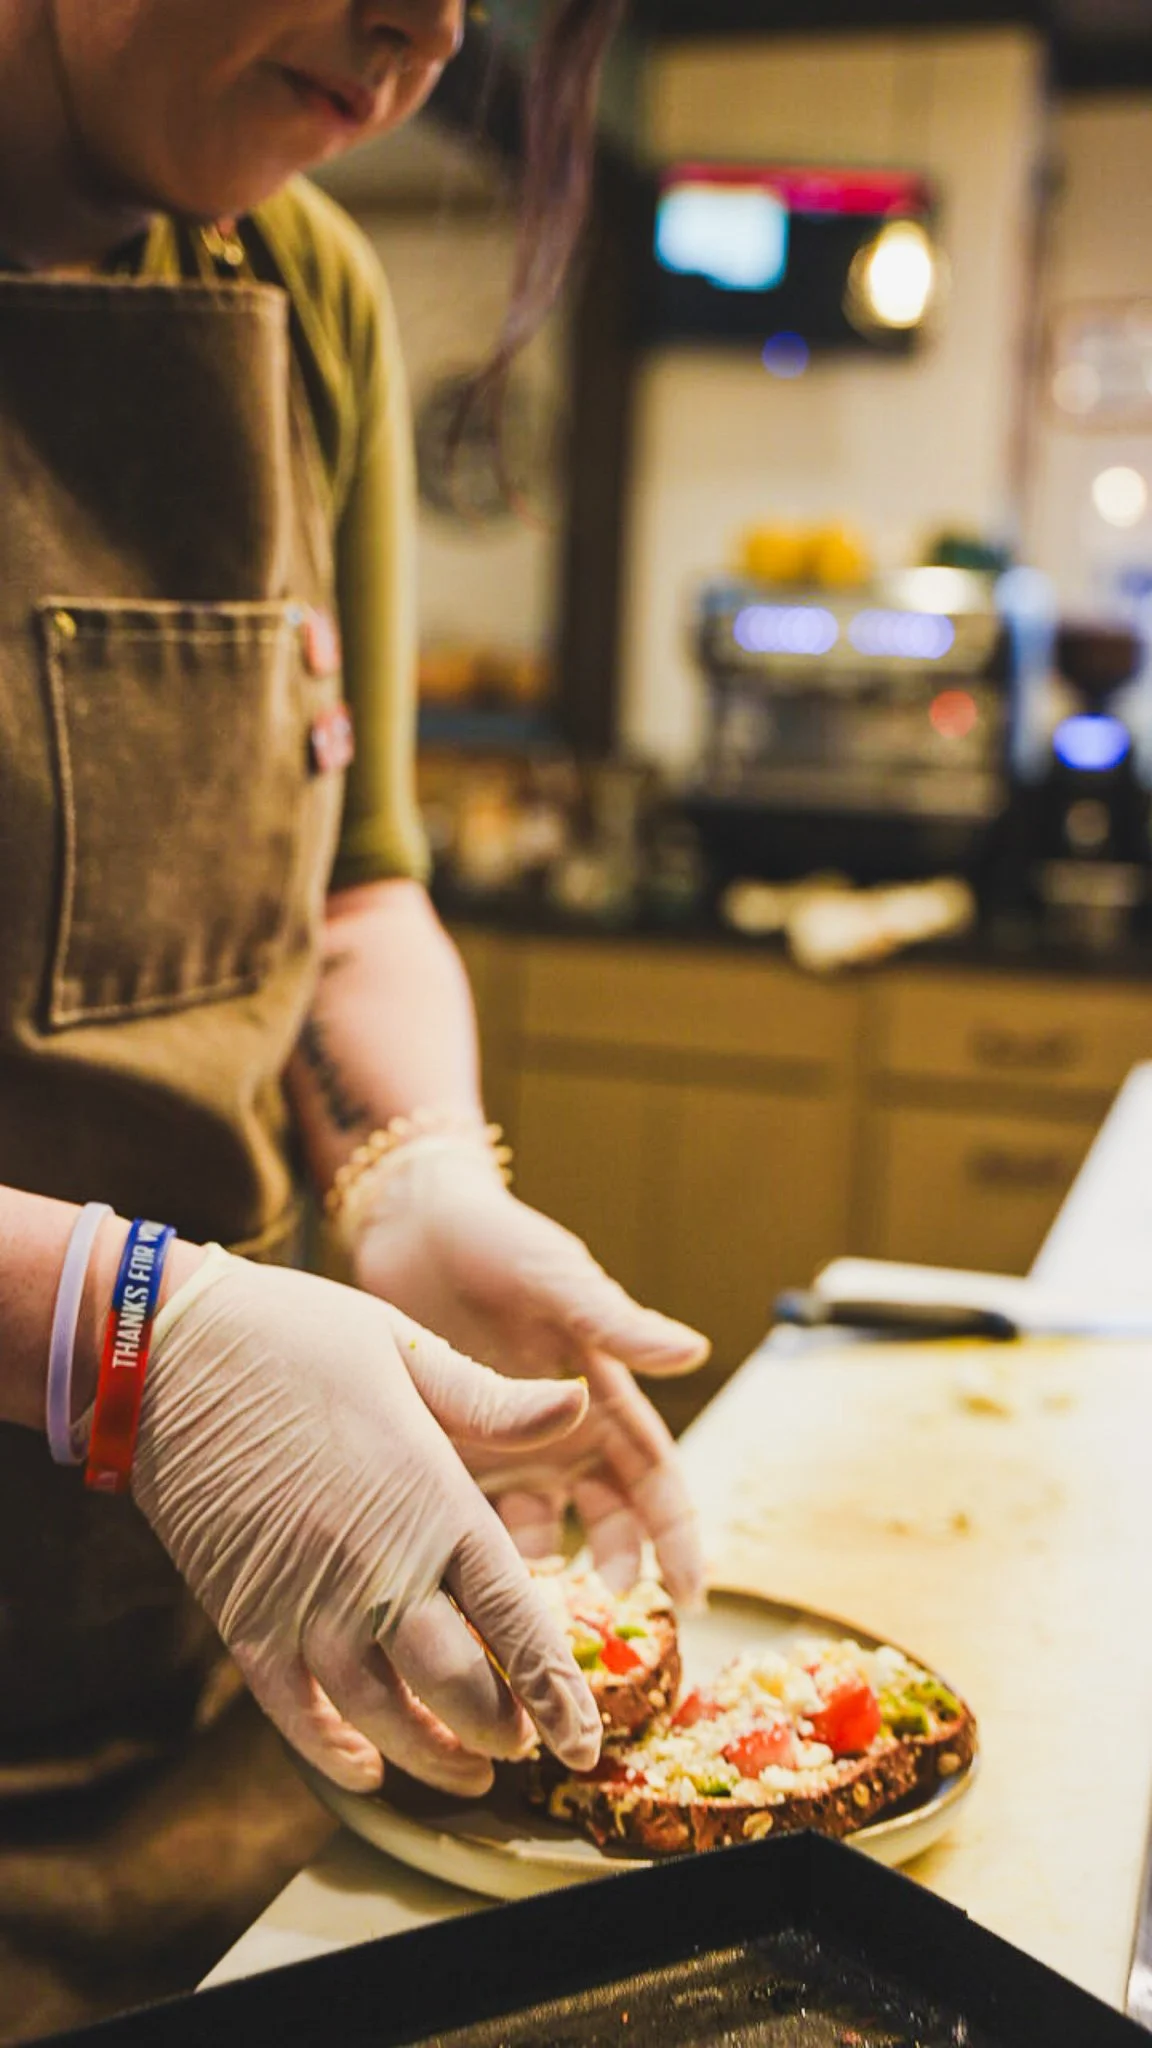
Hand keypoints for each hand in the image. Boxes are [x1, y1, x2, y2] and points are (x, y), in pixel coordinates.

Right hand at [132, 1248, 601, 1795]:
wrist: (164, 1350)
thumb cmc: (295, 1334)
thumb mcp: (407, 1349)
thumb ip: (493, 1401)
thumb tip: (581, 1405)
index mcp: (433, 1501)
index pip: (517, 1621)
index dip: (558, 1692)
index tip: (587, 1739)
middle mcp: (377, 1566)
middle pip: (458, 1687)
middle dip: (503, 1729)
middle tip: (525, 1743)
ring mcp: (305, 1600)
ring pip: (382, 1715)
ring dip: (430, 1757)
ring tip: (467, 1773)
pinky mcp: (244, 1616)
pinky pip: (293, 1711)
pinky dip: (331, 1751)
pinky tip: (364, 1769)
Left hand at [348, 1144, 711, 1603]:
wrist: (409, 1223)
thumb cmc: (496, 1240)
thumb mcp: (556, 1279)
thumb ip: (614, 1321)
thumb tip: (695, 1351)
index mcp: (601, 1396)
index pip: (656, 1479)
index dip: (678, 1538)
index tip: (689, 1595)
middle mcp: (560, 1434)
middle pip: (608, 1521)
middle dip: (615, 1571)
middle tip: (603, 1617)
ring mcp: (503, 1449)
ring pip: (539, 1533)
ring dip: (540, 1574)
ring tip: (528, 1606)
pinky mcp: (444, 1453)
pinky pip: (467, 1519)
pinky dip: (472, 1554)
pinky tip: (461, 1583)